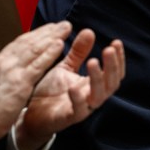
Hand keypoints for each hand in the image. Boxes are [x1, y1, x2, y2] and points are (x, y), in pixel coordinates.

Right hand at [0, 23, 71, 149]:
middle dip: (48, 31)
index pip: (19, 43)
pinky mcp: (20, 82)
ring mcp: (13, 70)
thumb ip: (0, 74)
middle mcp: (5, 62)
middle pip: (30, 41)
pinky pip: (38, 64)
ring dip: (53, 36)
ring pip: (36, 48)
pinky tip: (60, 44)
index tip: (48, 29)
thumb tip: (6, 70)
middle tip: (62, 24)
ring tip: (65, 28)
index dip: (36, 35)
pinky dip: (50, 53)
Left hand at [15, 29, 125, 149]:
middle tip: (109, 50)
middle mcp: (92, 97)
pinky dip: (77, 100)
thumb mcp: (66, 67)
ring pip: (98, 97)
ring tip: (93, 62)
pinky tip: (73, 87)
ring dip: (98, 79)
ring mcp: (82, 108)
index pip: (114, 73)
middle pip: (111, 84)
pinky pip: (78, 111)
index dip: (118, 59)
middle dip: (112, 66)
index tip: (116, 43)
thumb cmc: (51, 90)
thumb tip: (89, 31)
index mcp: (93, 84)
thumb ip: (78, 52)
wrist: (31, 113)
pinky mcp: (68, 118)